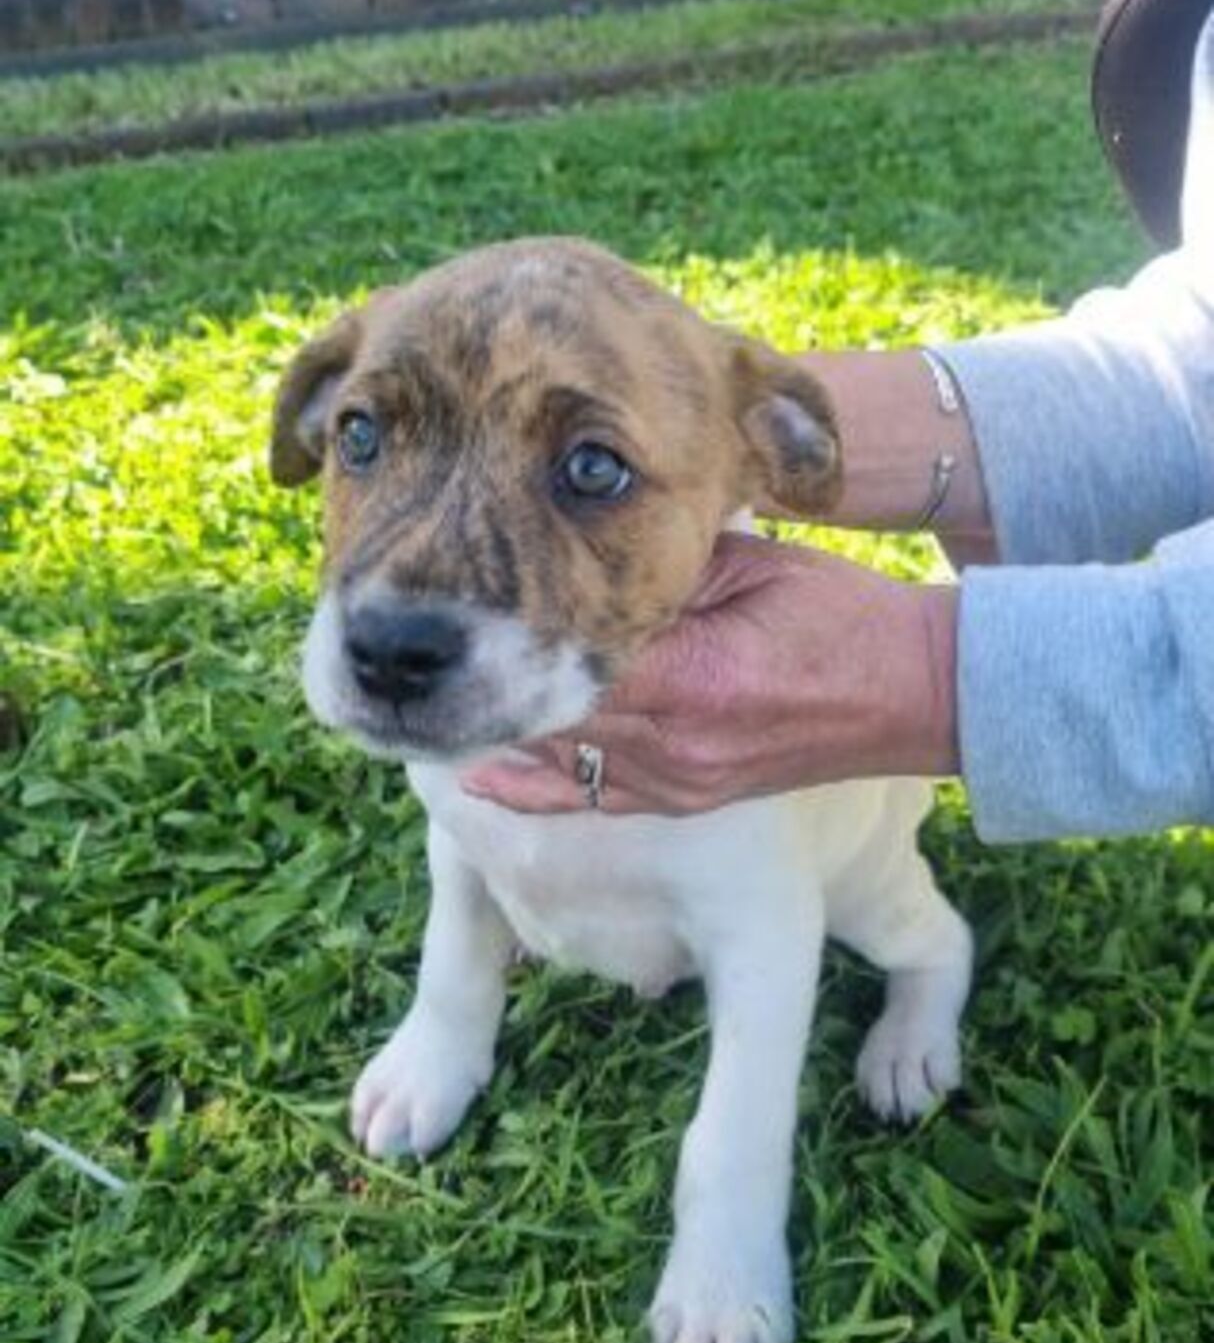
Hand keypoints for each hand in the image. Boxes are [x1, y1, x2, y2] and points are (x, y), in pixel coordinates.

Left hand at [463, 532, 958, 817]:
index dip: (502, 644)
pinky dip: (534, 782)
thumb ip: (667, 567)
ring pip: (560, 763)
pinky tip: (477, 773)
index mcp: (694, 676)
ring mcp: (682, 782)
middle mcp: (678, 744)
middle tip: (406, 668)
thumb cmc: (839, 618)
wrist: (914, 695)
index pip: (570, 664)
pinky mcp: (689, 799)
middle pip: (548, 720)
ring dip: (499, 734)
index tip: (444, 620)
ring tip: (426, 710)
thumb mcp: (753, 568)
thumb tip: (580, 543)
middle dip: (483, 693)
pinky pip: (591, 799)